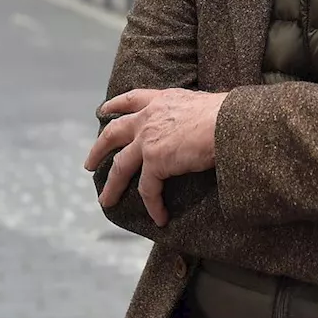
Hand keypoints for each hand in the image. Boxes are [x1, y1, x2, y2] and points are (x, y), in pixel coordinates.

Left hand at [83, 88, 227, 226]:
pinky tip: (159, 217)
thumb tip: (201, 126)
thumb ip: (191, 115)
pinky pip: (147, 190)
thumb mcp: (202, 105)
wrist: (229, 122)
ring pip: (120, 166)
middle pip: (113, 133)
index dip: (114, 105)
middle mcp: (149, 117)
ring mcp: (148, 139)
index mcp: (162, 100)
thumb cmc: (228, 114)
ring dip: (112, 186)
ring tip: (105, 200)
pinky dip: (152, 205)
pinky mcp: (154, 161)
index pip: (131, 99)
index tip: (103, 111)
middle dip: (98, 149)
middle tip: (88, 163)